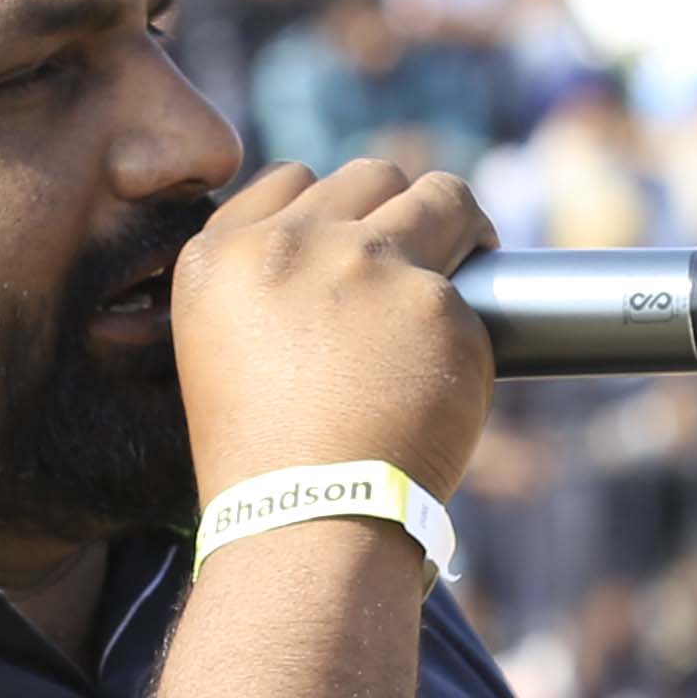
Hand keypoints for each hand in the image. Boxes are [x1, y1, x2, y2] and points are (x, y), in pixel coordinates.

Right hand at [167, 156, 497, 505]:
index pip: (291, 180)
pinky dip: (474, 320)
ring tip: (473, 259)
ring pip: (437, 193)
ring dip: (460, 223)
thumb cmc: (267, 462)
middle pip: (370, 175)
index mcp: (220, 256)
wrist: (305, 522)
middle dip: (401, 209)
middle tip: (423, 255)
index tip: (353, 246)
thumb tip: (344, 248)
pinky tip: (457, 361)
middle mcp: (289, 244)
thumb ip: (267, 288)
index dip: (333, 211)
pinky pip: (476, 283)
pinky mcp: (436, 301)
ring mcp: (366, 264)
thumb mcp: (225, 353)